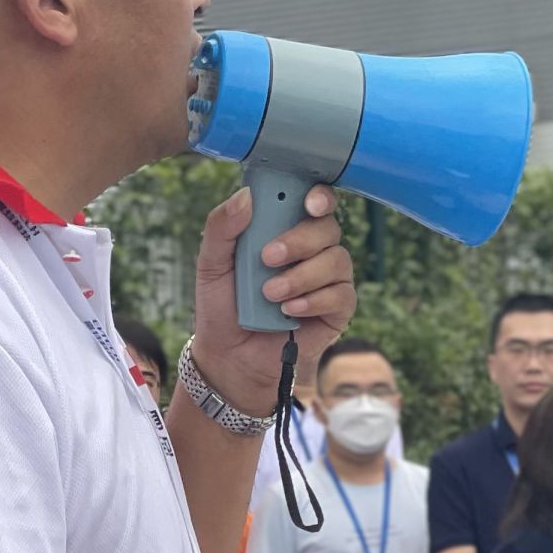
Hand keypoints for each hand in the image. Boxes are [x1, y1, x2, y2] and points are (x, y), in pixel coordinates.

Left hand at [189, 184, 355, 417]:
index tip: (307, 202)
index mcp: (284, 229)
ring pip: (337, 260)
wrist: (230, 356)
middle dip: (300, 240)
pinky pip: (342, 295)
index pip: (312, 200)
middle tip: (268, 257)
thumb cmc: (223, 306)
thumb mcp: (211, 265)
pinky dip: (314, 301)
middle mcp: (312, 250)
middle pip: (327, 227)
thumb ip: (221, 228)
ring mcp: (328, 279)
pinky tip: (290, 311)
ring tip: (270, 295)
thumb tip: (246, 196)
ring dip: (302, 276)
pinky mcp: (337, 310)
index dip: (318, 195)